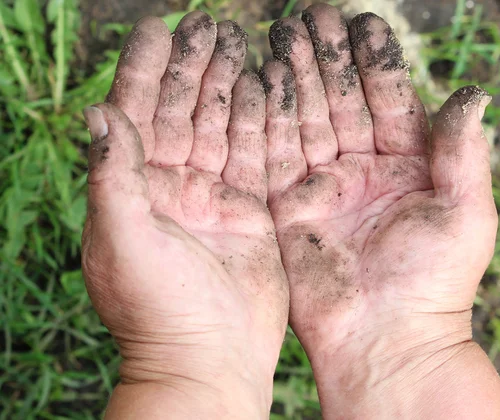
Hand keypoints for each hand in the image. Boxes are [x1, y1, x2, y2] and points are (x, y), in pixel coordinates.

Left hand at [82, 13, 286, 417]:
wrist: (209, 358)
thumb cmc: (157, 309)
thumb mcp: (122, 240)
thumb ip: (112, 175)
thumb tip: (98, 112)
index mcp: (136, 187)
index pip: (139, 111)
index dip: (147, 67)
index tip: (161, 25)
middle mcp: (173, 185)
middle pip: (184, 109)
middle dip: (195, 65)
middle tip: (212, 22)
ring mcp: (215, 195)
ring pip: (222, 124)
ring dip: (229, 82)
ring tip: (239, 40)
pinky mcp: (251, 209)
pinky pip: (257, 153)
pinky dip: (261, 119)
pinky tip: (265, 85)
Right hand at [262, 5, 499, 417]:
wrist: (386, 338)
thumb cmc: (435, 282)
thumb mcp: (467, 212)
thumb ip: (463, 151)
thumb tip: (474, 94)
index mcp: (407, 166)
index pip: (387, 100)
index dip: (374, 62)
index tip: (361, 22)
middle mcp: (361, 171)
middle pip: (341, 101)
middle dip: (326, 58)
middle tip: (311, 16)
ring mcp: (322, 187)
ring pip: (305, 119)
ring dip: (294, 77)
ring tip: (283, 33)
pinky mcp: (288, 207)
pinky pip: (274, 154)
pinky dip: (266, 118)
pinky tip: (260, 80)